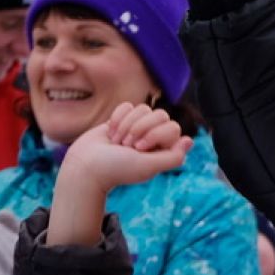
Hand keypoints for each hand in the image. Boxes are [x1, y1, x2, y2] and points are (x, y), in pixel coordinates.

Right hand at [49, 105, 192, 247]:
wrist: (85, 165)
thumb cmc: (116, 168)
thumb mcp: (148, 166)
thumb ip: (173, 157)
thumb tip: (189, 140)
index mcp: (165, 149)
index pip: (173, 127)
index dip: (154, 134)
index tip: (138, 149)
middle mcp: (155, 137)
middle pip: (161, 114)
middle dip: (139, 128)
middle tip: (127, 146)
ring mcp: (139, 127)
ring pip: (144, 108)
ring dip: (126, 125)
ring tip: (118, 142)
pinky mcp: (123, 120)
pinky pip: (128, 106)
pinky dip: (117, 118)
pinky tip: (111, 133)